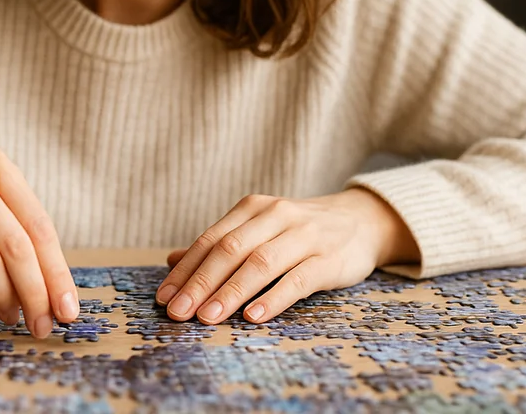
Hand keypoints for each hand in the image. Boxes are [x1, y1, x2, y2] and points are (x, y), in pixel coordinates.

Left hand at [155, 188, 416, 324]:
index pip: (212, 239)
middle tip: (179, 311)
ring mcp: (305, 236)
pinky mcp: (330, 259)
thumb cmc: (299, 231)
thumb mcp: (259, 229)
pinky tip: (253, 316)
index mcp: (254, 208)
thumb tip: (172, 261)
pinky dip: (273, 297)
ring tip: (208, 317)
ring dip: (231, 291)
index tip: (165, 297)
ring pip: (261, 262)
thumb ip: (220, 244)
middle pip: (231, 249)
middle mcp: (277, 216)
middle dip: (201, 282)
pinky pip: (298, 279)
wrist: (361, 221)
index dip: (186, 269)